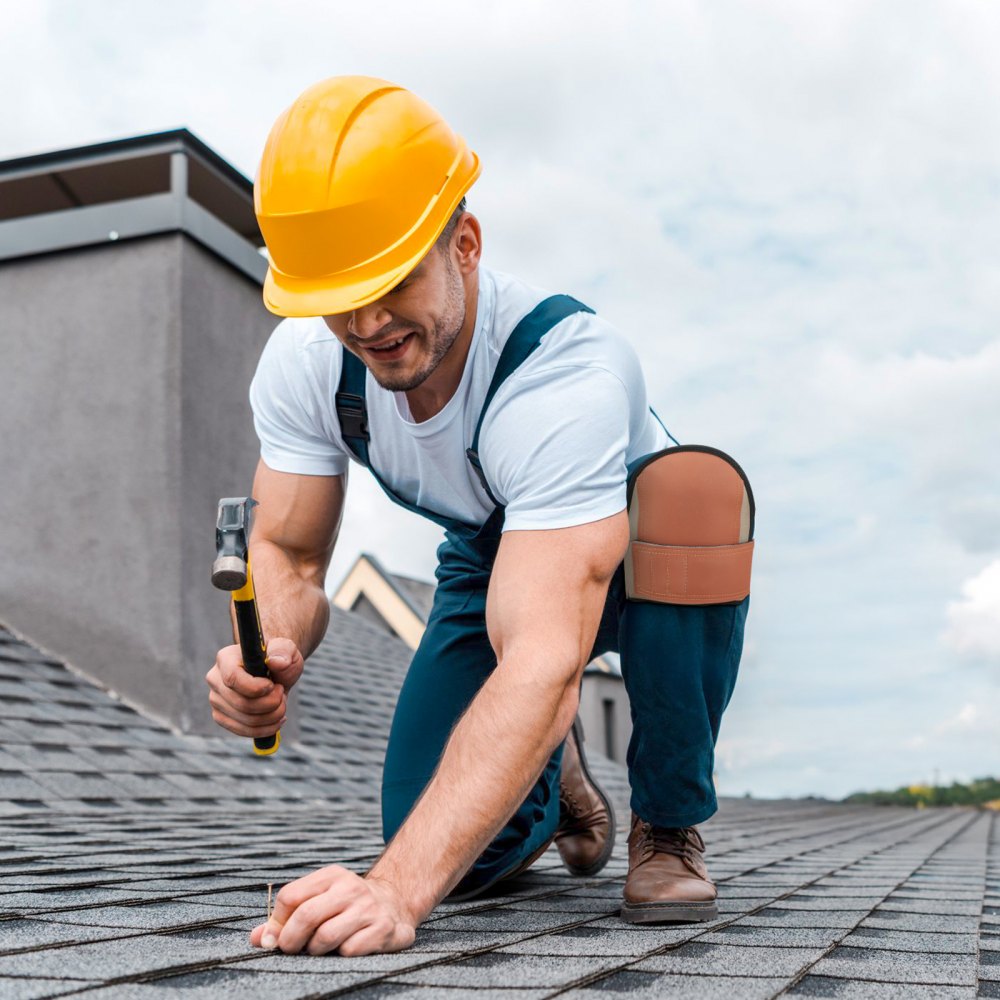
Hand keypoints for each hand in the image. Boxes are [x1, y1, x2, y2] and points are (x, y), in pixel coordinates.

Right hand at [205, 637, 302, 737]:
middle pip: (241, 703)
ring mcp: (216, 700)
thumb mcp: (285, 649)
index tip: (274, 685)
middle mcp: (215, 679)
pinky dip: (266, 728)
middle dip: (270, 703)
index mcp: (226, 657)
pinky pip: (243, 730)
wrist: (273, 671)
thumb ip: (282, 651)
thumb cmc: (278, 657)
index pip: (232, 677)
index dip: (256, 687)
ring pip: (245, 720)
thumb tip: (276, 662)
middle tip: (282, 692)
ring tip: (282, 702)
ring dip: (272, 716)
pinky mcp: (221, 716)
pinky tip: (277, 718)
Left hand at [250, 866, 417, 955]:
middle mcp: (350, 888)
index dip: (277, 923)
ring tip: (318, 949)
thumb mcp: (320, 900)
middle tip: (291, 950)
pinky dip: (340, 955)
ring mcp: (368, 908)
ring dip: (315, 950)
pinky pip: (349, 950)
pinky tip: (345, 948)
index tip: (277, 937)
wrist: (395, 904)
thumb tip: (257, 938)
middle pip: (306, 916)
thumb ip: (287, 918)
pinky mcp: (383, 928)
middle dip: (290, 941)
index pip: (290, 896)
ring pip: (325, 937)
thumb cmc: (346, 906)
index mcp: (331, 876)